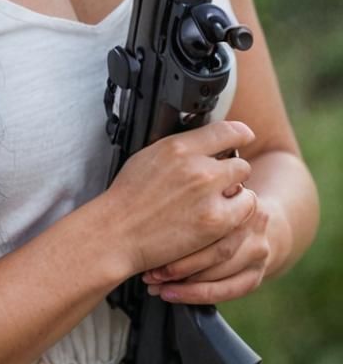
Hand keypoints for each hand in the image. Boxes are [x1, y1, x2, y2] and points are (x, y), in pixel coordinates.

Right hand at [103, 119, 257, 279]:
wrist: (118, 232)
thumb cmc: (128, 197)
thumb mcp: (150, 155)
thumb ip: (181, 148)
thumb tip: (203, 143)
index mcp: (179, 147)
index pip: (226, 131)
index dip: (240, 134)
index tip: (244, 136)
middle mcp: (198, 168)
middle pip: (240, 162)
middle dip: (232, 172)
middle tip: (220, 183)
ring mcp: (209, 195)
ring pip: (245, 186)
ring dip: (236, 193)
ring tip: (218, 202)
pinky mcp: (216, 222)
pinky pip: (244, 210)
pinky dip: (237, 213)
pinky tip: (221, 216)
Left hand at [141, 189, 271, 303]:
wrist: (254, 220)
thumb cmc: (216, 203)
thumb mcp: (209, 191)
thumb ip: (192, 195)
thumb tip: (149, 201)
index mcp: (242, 199)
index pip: (212, 221)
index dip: (181, 237)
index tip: (150, 244)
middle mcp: (255, 224)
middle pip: (216, 250)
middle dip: (178, 265)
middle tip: (149, 272)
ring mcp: (259, 251)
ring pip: (219, 273)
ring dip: (184, 284)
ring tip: (155, 285)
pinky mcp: (256, 275)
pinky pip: (227, 291)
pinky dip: (196, 295)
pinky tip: (172, 294)